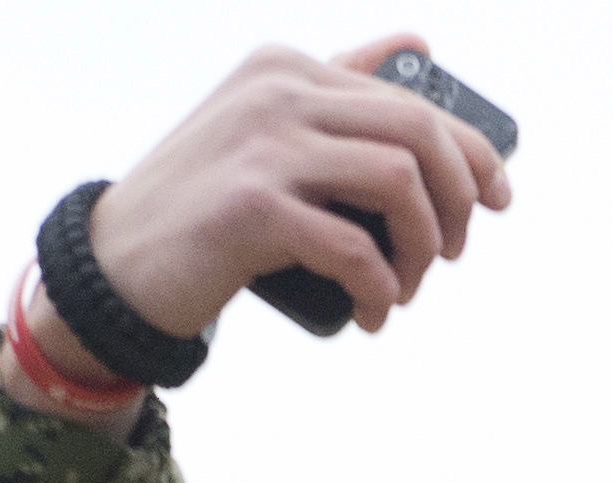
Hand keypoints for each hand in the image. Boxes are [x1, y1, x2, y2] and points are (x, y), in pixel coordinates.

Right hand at [83, 33, 512, 340]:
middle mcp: (278, 92)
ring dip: (422, 249)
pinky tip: (371, 310)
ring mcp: (264, 146)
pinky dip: (379, 286)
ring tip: (403, 288)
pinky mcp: (252, 208)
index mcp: (287, 68)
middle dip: (457, 200)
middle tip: (451, 253)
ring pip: (400, 181)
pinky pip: (355, 246)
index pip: (410, 99)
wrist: (114, 268)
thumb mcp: (264, 131)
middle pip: (418, 132)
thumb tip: (419, 43)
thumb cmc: (202, 210)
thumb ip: (335, 87)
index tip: (498, 199)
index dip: (471, 152)